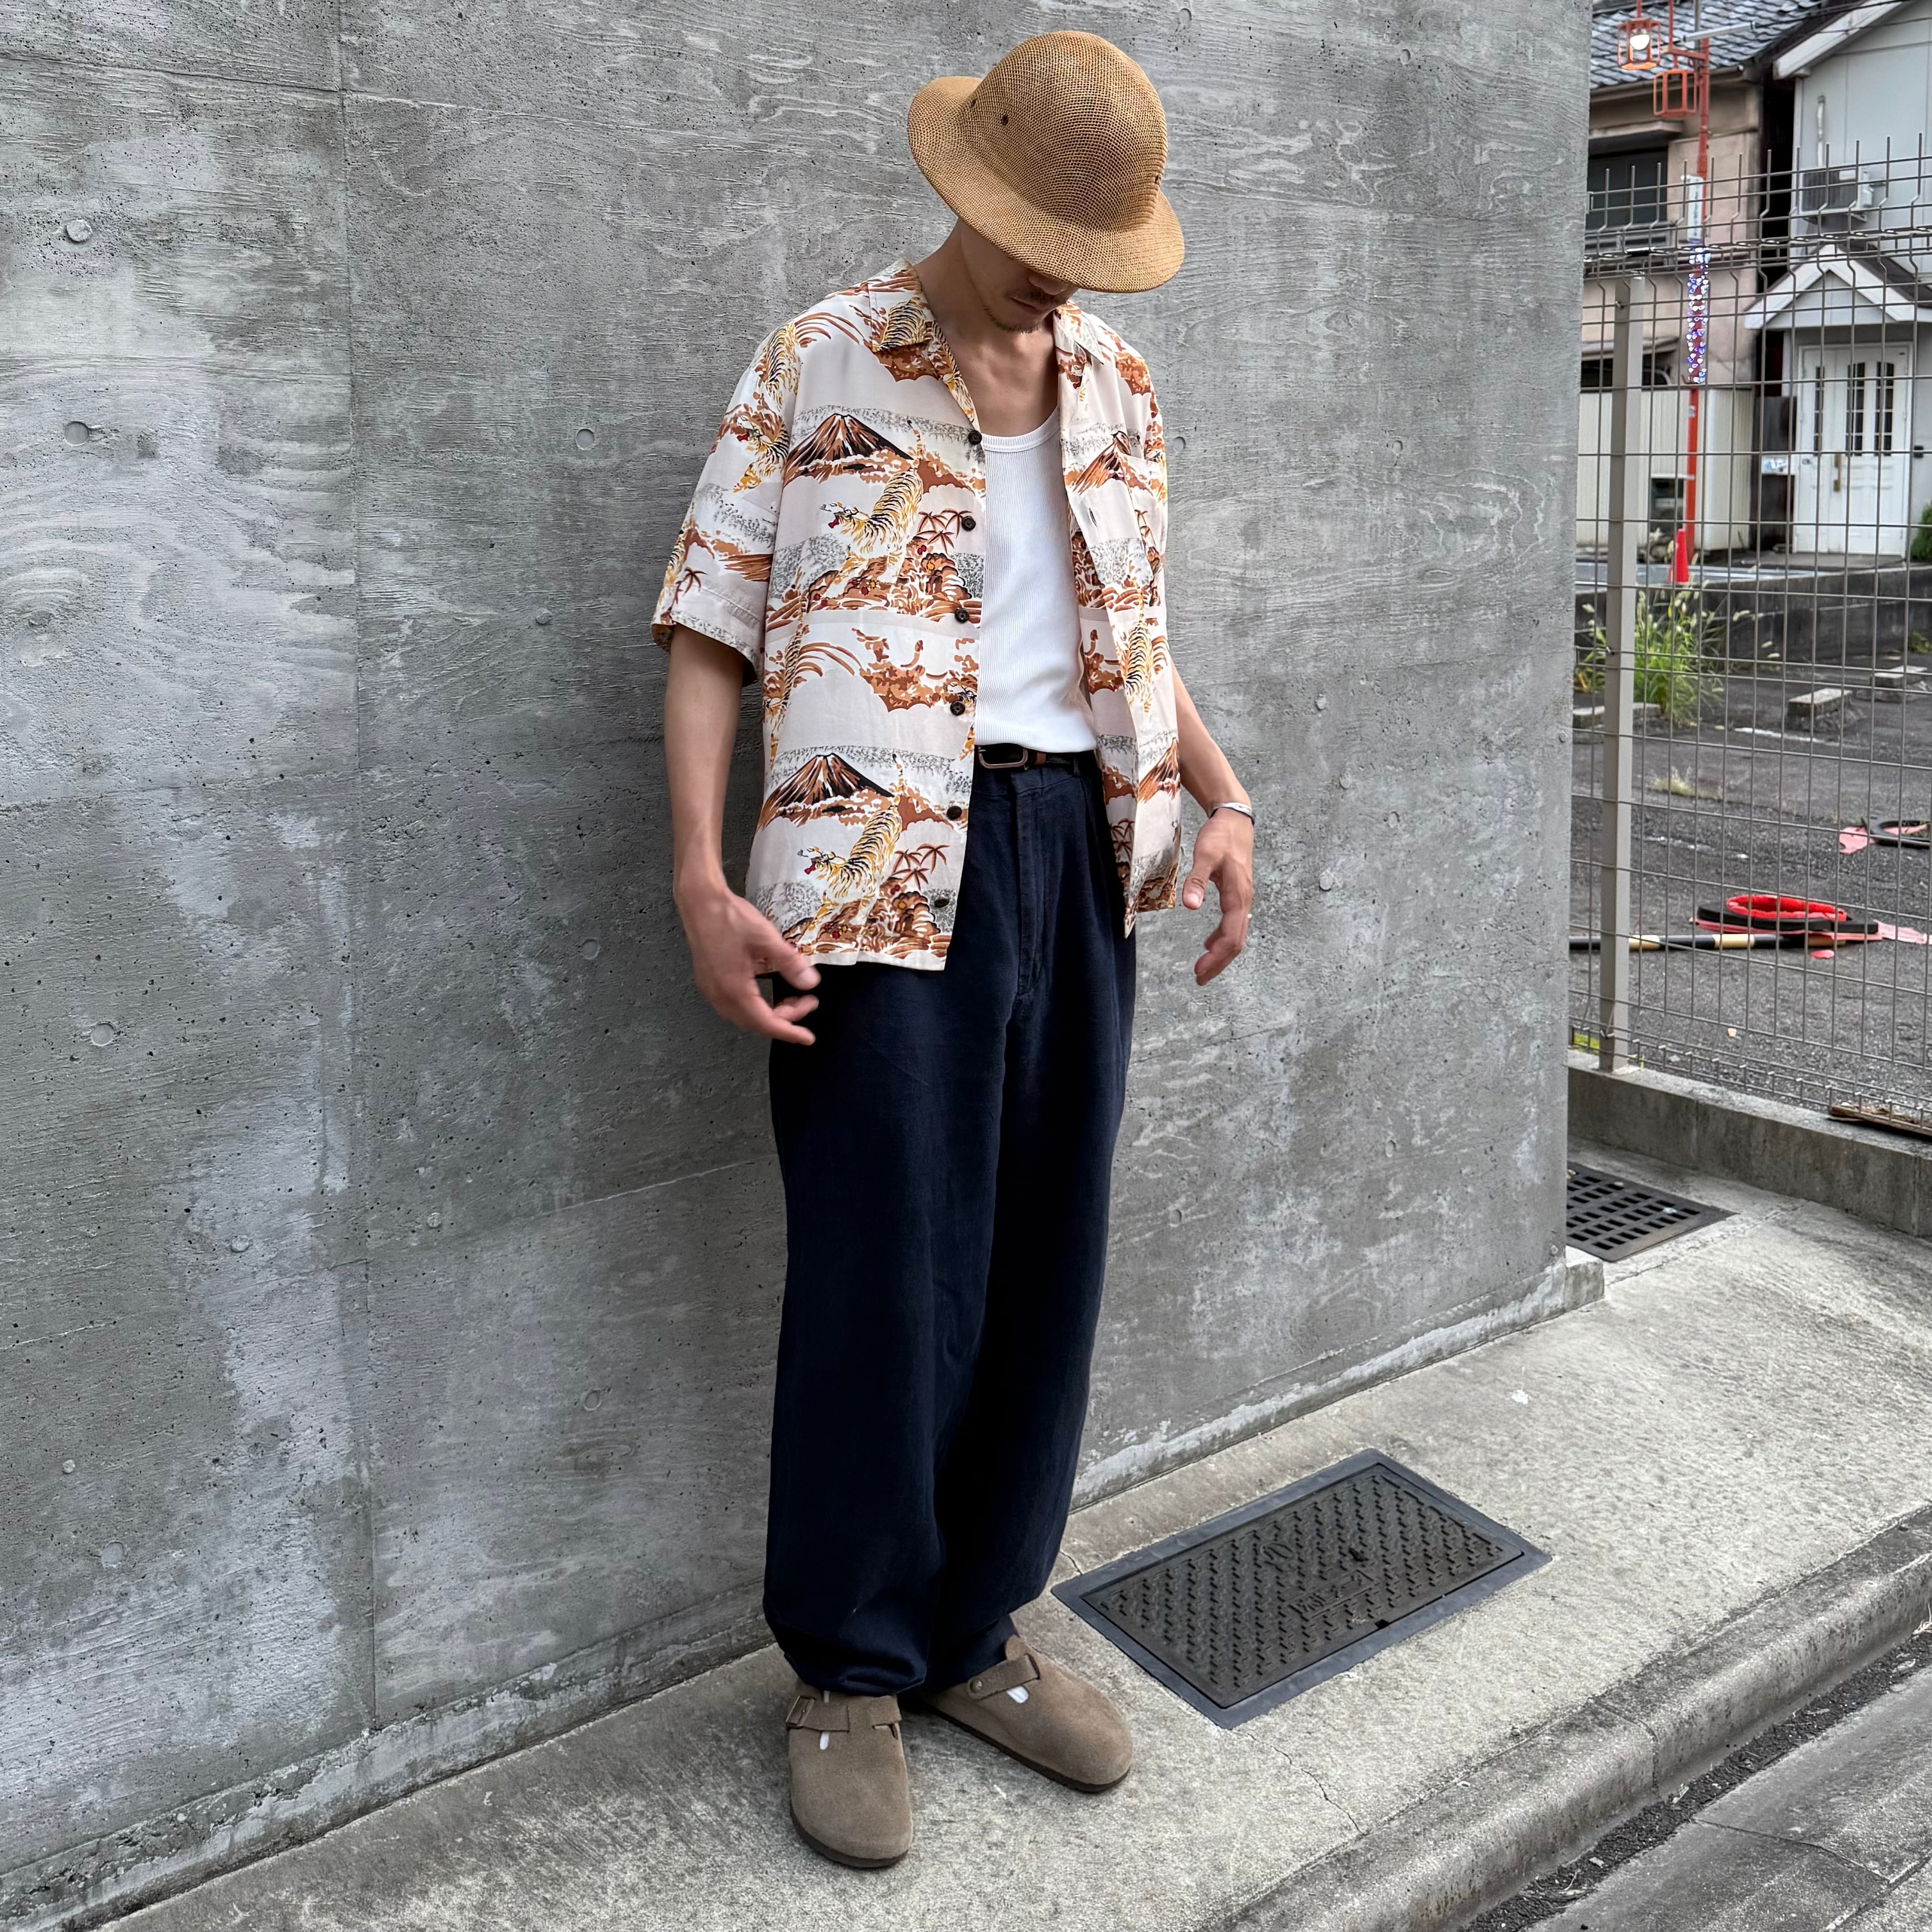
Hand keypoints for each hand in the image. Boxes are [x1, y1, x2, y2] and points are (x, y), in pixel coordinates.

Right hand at [675, 880, 821, 1042]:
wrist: (700, 901)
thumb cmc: (731, 918)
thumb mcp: (766, 939)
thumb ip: (789, 964)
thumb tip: (811, 984)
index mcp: (734, 990)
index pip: (766, 1023)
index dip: (789, 1032)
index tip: (808, 1037)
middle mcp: (719, 996)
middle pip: (754, 1022)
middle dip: (783, 1019)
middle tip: (806, 1003)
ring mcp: (710, 989)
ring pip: (743, 1015)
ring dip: (768, 1013)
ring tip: (790, 999)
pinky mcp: (708, 980)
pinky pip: (733, 1005)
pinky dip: (754, 1006)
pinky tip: (766, 990)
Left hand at [1181, 809, 1252, 985]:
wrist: (1236, 818)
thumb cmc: (1221, 835)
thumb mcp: (1205, 854)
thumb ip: (1197, 880)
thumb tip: (1190, 906)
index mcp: (1238, 895)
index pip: (1230, 937)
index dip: (1216, 958)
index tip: (1198, 971)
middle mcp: (1244, 901)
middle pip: (1236, 942)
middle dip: (1219, 963)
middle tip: (1199, 979)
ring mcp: (1242, 899)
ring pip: (1236, 935)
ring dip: (1221, 953)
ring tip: (1203, 968)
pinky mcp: (1237, 894)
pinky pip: (1233, 924)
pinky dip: (1222, 938)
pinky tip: (1209, 943)